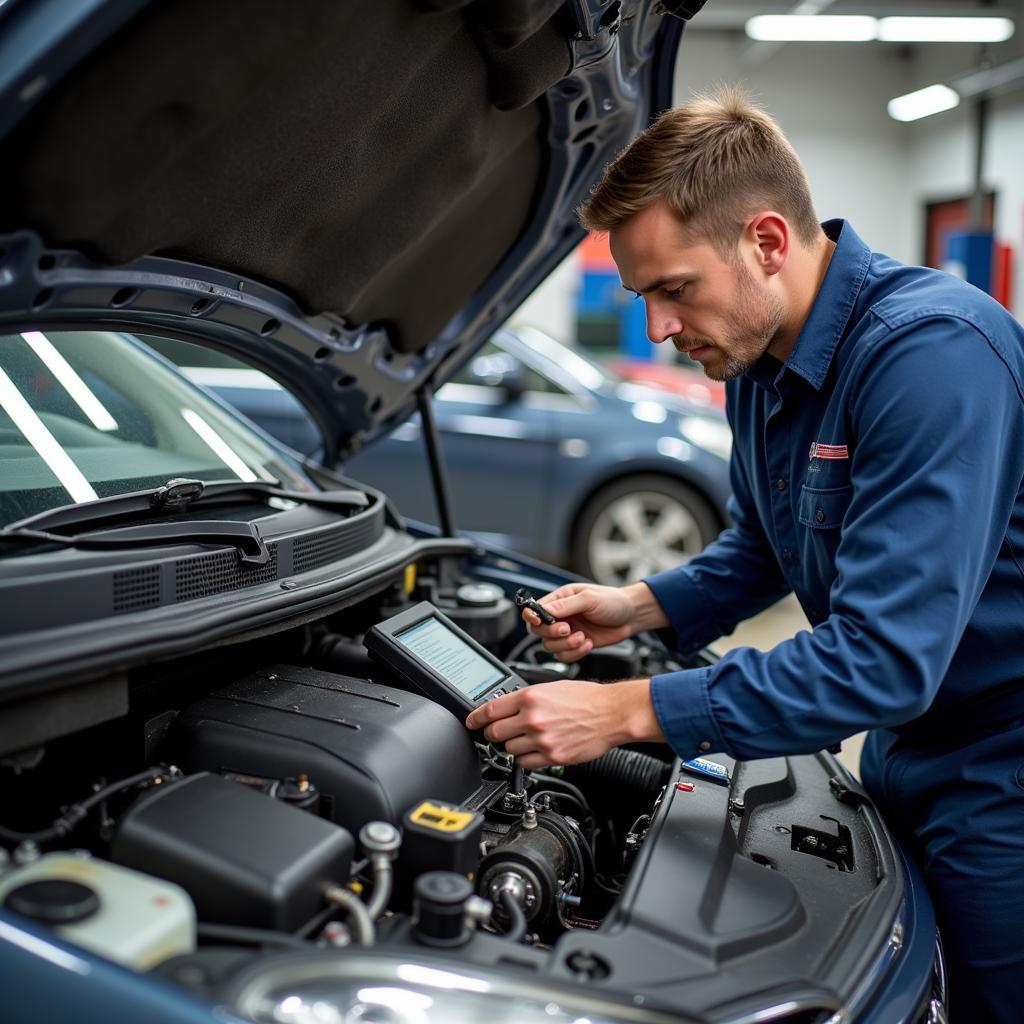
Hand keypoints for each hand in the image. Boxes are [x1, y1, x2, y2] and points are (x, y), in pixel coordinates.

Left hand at [465, 678, 663, 769]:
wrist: (611, 714)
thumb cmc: (586, 698)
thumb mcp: (551, 688)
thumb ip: (527, 699)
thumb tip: (506, 707)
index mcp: (530, 697)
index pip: (490, 710)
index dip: (476, 718)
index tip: (471, 722)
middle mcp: (532, 718)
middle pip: (495, 733)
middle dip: (494, 733)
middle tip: (500, 732)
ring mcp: (541, 739)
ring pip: (509, 749)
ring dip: (513, 745)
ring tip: (527, 738)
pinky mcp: (551, 756)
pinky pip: (524, 763)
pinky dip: (525, 758)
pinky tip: (535, 749)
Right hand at [521, 582, 665, 662]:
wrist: (631, 616)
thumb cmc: (612, 601)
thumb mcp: (589, 598)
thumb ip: (565, 606)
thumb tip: (543, 611)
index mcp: (559, 600)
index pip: (534, 610)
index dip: (531, 616)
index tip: (539, 621)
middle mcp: (560, 617)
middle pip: (538, 631)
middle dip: (552, 633)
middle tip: (568, 629)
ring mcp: (567, 633)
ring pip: (550, 646)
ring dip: (566, 645)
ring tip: (583, 637)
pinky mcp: (576, 646)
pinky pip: (564, 657)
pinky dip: (575, 653)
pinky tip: (588, 644)